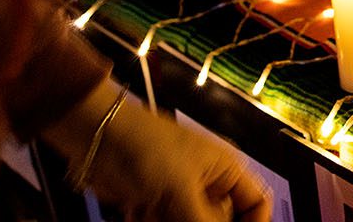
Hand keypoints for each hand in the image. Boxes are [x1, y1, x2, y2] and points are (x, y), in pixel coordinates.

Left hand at [47, 82, 270, 221]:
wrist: (96, 138)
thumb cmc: (144, 145)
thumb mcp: (181, 192)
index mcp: (226, 170)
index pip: (256, 204)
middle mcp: (207, 184)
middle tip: (170, 214)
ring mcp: (179, 196)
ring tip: (148, 209)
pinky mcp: (154, 206)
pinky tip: (135, 211)